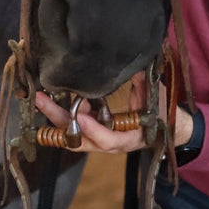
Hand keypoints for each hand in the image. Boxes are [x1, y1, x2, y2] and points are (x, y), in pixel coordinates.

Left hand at [33, 79, 193, 154]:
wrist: (167, 127)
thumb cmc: (161, 113)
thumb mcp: (155, 97)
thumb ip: (143, 84)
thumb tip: (135, 65)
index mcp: (129, 138)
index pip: (109, 141)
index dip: (95, 131)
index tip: (82, 116)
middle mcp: (110, 143)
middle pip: (80, 139)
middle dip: (60, 120)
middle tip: (41, 100)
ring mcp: (99, 139)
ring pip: (73, 135)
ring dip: (58, 117)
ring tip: (43, 97)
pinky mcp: (94, 133)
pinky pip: (74, 129)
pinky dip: (64, 115)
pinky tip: (54, 99)